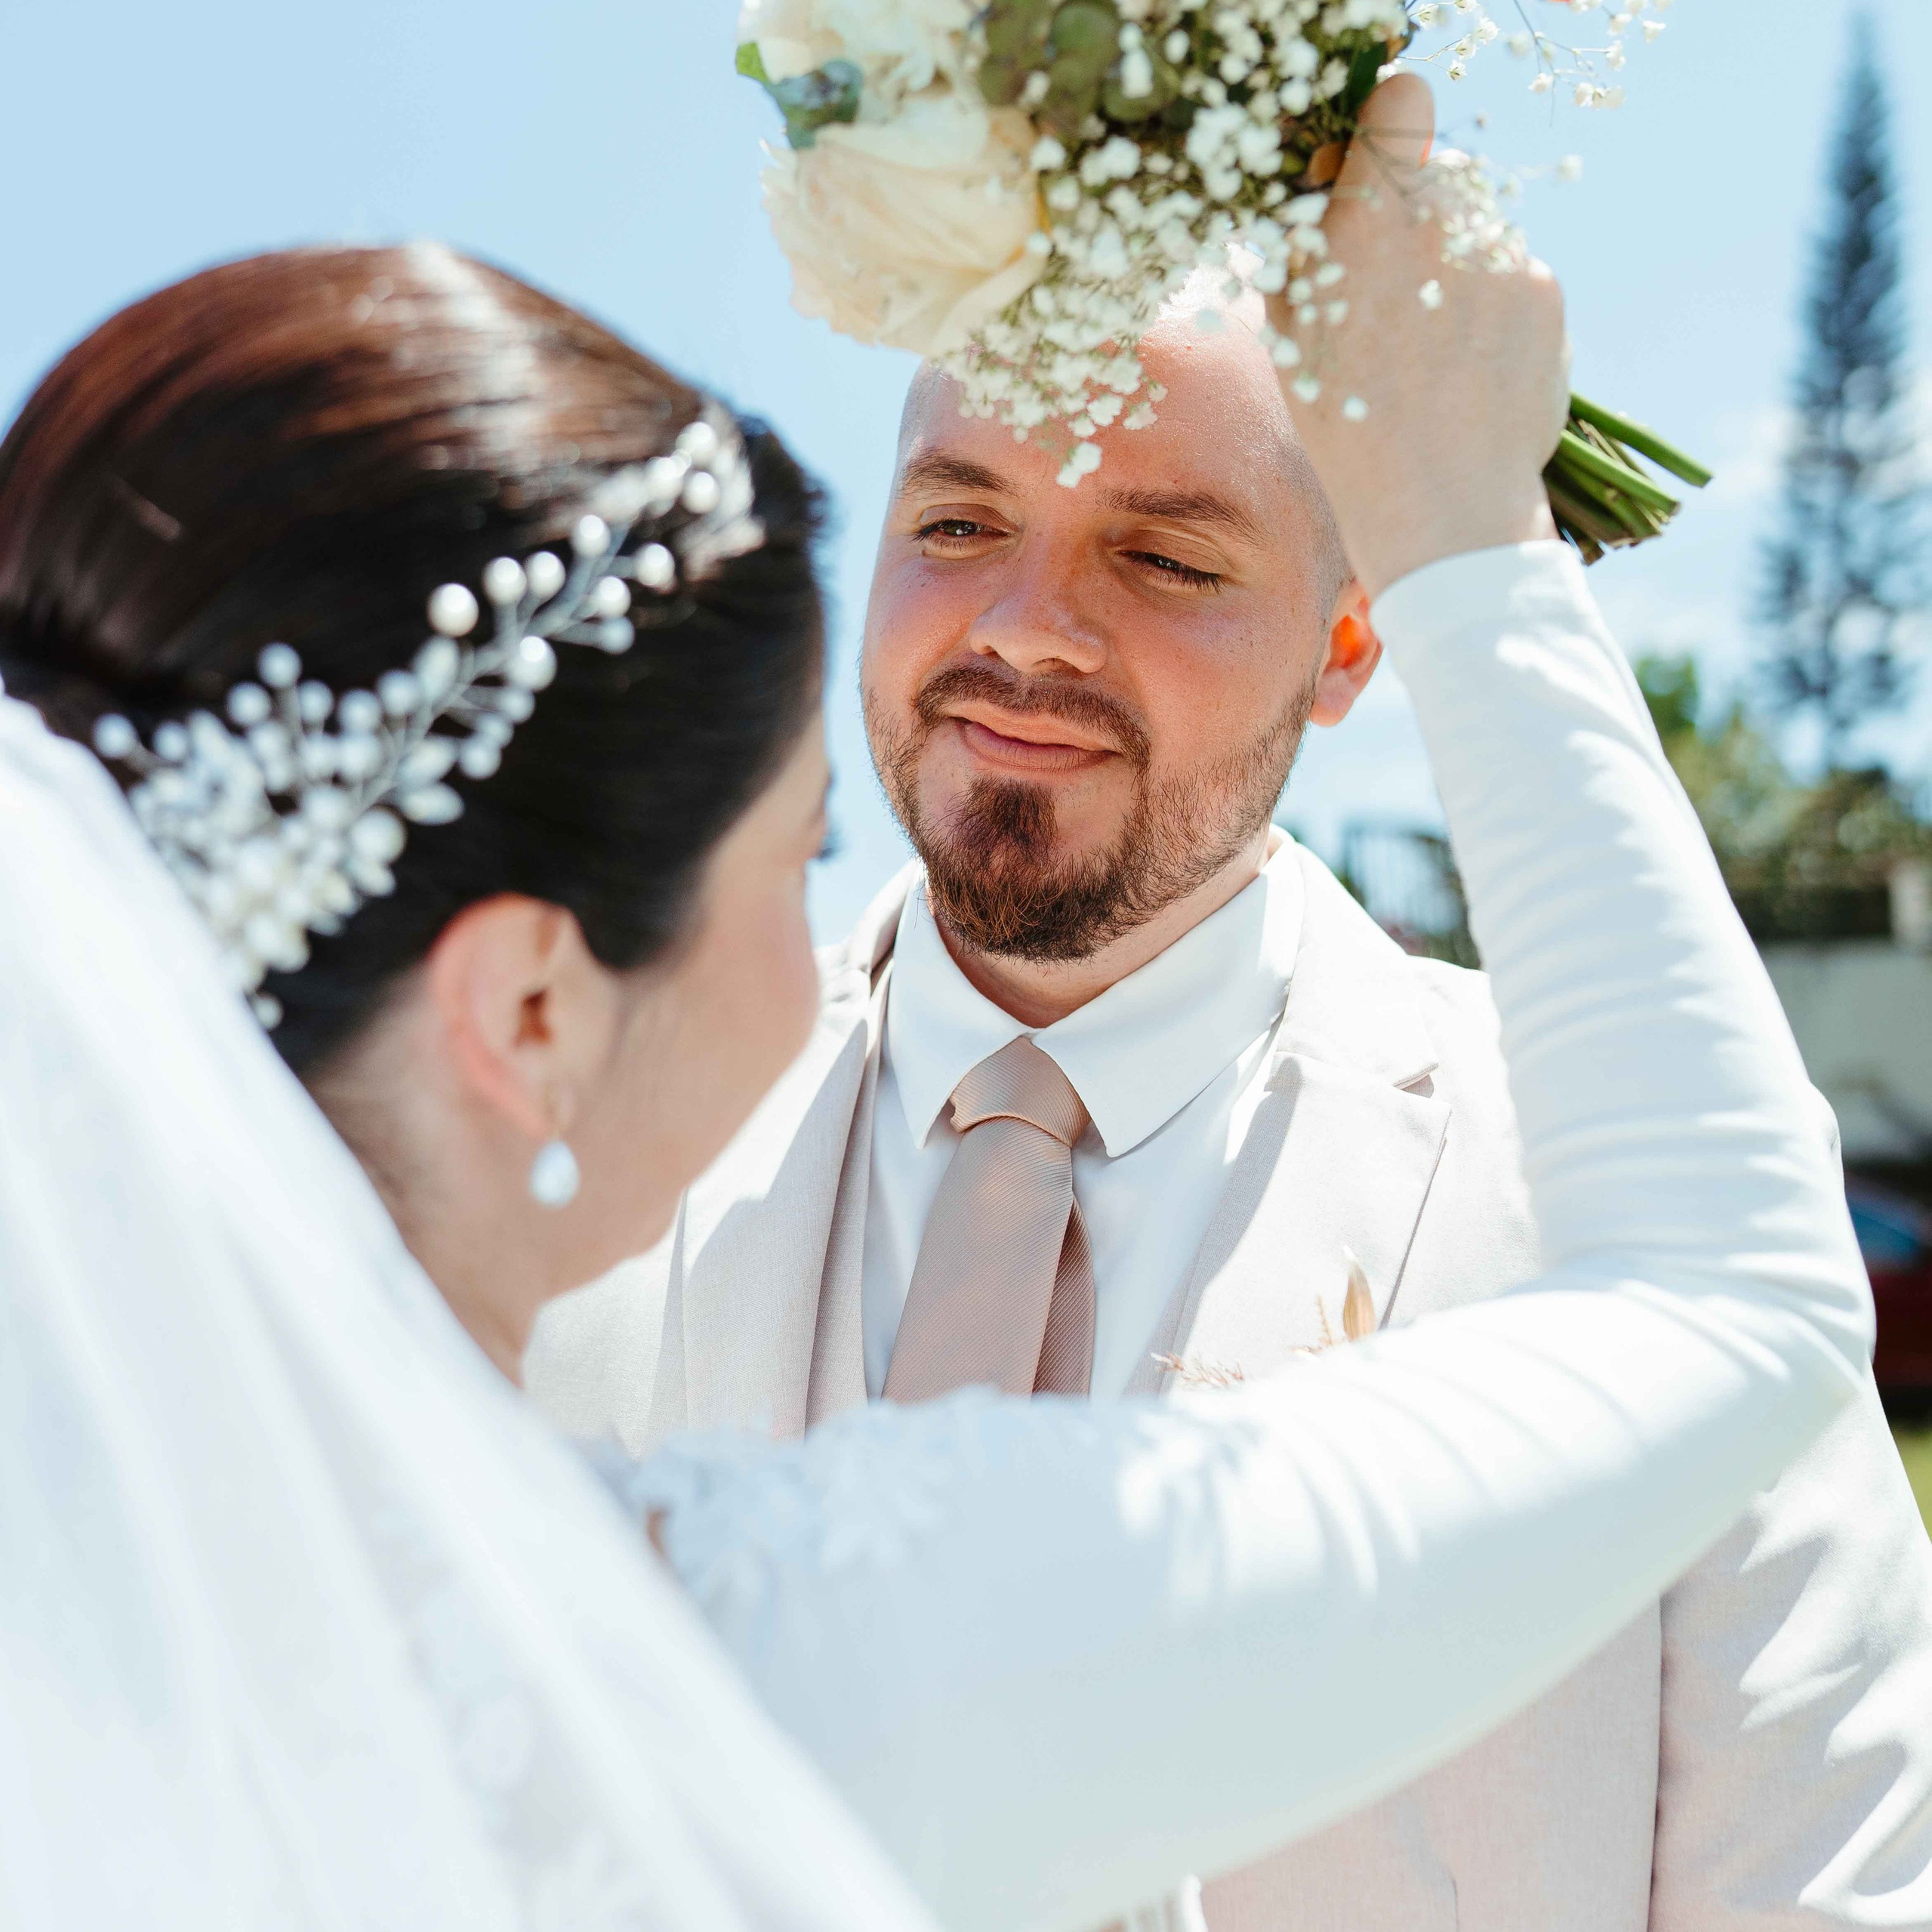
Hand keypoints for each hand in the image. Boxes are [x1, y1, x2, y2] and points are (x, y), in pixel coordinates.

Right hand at [1269, 74, 1570, 599]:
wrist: (1442, 506)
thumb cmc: (1348, 428)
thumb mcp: (1291, 334)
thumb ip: (1304, 244)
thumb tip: (1326, 187)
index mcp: (1370, 219)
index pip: (1400, 101)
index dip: (1388, 124)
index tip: (1375, 164)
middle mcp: (1444, 219)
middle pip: (1441, 168)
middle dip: (1418, 210)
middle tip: (1394, 286)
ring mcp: (1504, 251)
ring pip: (1479, 223)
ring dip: (1455, 260)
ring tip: (1431, 343)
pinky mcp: (1545, 288)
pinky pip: (1512, 271)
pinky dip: (1491, 305)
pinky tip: (1468, 364)